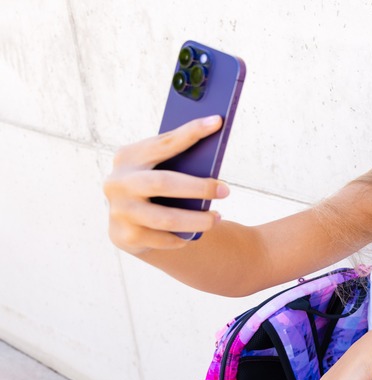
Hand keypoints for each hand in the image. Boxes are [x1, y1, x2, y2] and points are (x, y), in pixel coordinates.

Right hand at [103, 116, 229, 254]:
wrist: (127, 223)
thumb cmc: (154, 185)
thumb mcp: (160, 168)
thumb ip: (178, 159)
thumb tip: (214, 139)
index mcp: (128, 157)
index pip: (164, 142)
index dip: (191, 132)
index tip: (217, 122)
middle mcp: (118, 182)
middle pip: (164, 182)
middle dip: (199, 187)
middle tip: (226, 190)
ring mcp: (120, 211)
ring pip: (166, 218)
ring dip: (197, 220)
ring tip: (217, 217)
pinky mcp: (126, 236)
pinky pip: (163, 239)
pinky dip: (182, 237)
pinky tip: (192, 235)